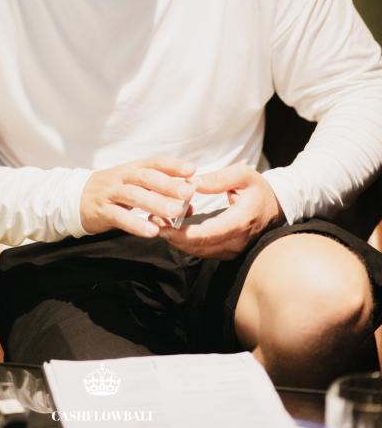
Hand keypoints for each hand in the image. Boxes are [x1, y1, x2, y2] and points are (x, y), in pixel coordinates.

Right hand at [80, 158, 195, 237]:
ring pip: (134, 195)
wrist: (76, 198)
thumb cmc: (113, 192)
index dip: (172, 165)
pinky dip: (136, 224)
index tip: (192, 170)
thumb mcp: (134, 186)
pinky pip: (120, 217)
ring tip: (175, 212)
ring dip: (156, 203)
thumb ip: (159, 192)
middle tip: (188, 192)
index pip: (153, 162)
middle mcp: (121, 177)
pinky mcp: (102, 211)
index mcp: (131, 168)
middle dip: (168, 184)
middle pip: (145, 177)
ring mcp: (110, 193)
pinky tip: (151, 231)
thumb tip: (189, 201)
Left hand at [158, 162, 284, 258]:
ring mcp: (231, 249)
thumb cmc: (258, 189)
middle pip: (199, 246)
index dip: (183, 233)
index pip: (208, 234)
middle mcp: (235, 241)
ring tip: (156, 220)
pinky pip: (202, 250)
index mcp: (240, 221)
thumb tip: (192, 183)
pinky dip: (184, 241)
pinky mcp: (226, 251)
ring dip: (176, 239)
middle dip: (173, 236)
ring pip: (198, 251)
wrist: (275, 208)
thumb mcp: (243, 175)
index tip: (162, 225)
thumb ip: (219, 178)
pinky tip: (171, 226)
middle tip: (152, 219)